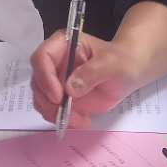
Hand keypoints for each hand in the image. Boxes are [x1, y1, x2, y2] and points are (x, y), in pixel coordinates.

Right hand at [29, 30, 161, 129]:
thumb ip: (92, 72)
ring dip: (56, 114)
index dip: (45, 77)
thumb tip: (70, 88)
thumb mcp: (112, 63)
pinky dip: (64, 120)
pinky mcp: (61, 98)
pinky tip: (82, 121)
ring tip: (80, 120)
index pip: (42, 58)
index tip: (58, 96)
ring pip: (42, 100)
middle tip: (67, 113)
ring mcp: (56, 81)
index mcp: (63, 45)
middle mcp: (54, 62)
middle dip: (49, 102)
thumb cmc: (122, 60)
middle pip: (37, 82)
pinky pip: (53, 111)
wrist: (129, 71)